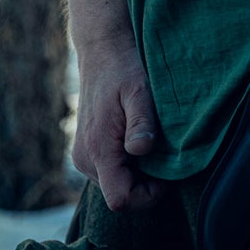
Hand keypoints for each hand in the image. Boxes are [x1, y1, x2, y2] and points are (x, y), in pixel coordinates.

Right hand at [73, 39, 165, 210]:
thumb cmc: (123, 69)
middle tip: (161, 153)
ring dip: (136, 174)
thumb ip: (141, 122)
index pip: (120, 199)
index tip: (166, 176)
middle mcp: (85, 159)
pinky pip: (109, 173)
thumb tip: (141, 149)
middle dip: (144, 184)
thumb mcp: (139, 91)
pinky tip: (136, 140)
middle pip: (119, 195)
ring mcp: (83, 156)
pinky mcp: (86, 151)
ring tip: (149, 142)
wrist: (101, 50)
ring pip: (114, 185)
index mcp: (98, 149)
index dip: (147, 196)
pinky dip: (127, 165)